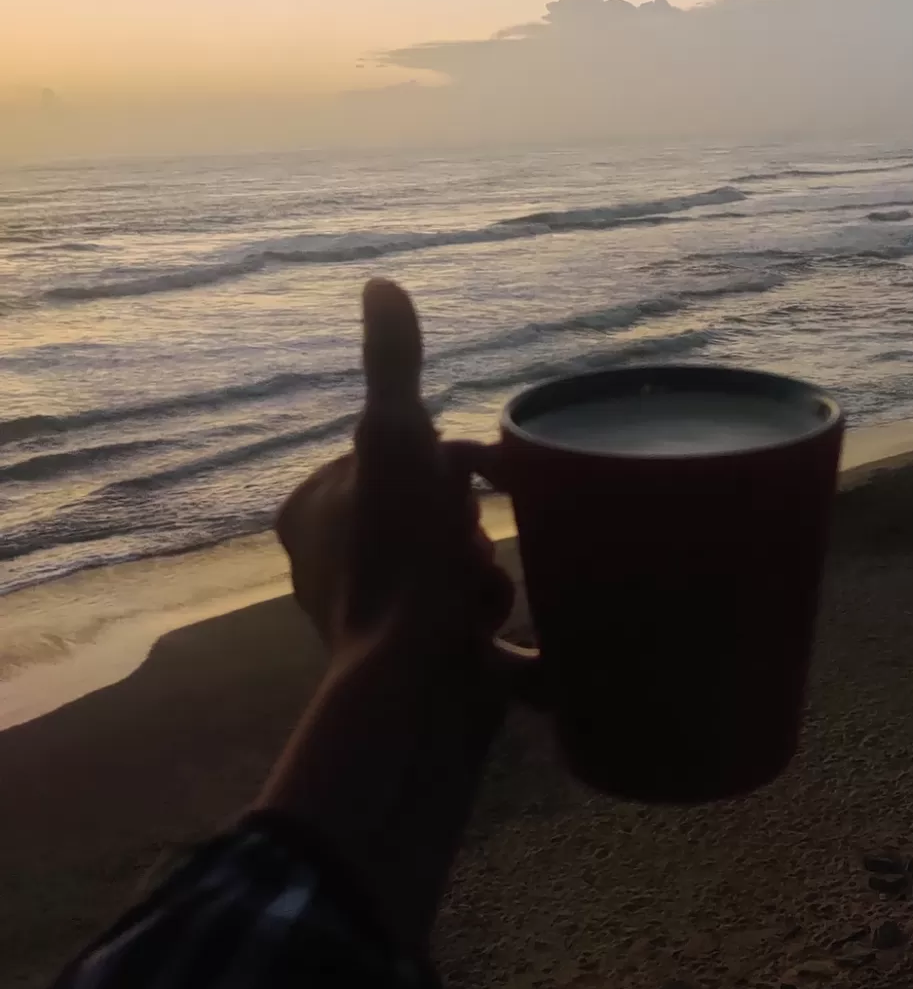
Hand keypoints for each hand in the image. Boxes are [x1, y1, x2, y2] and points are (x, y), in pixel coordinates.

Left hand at [264, 280, 538, 943]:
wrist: (417, 705)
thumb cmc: (401, 568)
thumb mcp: (397, 446)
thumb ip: (392, 368)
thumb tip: (380, 283)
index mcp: (312, 513)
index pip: (403, 454)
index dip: (447, 466)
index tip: (471, 488)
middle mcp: (330, 570)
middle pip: (435, 513)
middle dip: (472, 531)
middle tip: (478, 556)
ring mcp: (375, 626)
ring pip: (461, 571)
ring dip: (490, 581)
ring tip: (492, 604)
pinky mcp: (417, 675)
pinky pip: (478, 638)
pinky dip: (507, 642)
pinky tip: (524, 650)